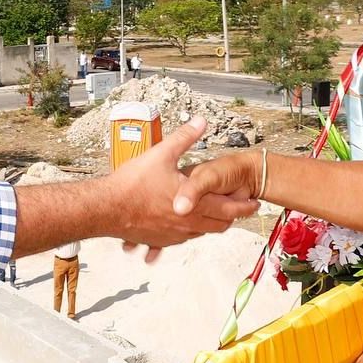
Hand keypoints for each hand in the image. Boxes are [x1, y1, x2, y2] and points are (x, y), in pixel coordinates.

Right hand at [109, 116, 257, 248]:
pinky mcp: (159, 241)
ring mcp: (174, 235)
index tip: (255, 203)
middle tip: (240, 209)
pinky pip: (180, 240)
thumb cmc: (133, 183)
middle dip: (232, 217)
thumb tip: (201, 121)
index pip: (230, 209)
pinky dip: (188, 232)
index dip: (245, 206)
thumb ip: (184, 137)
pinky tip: (183, 225)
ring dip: (211, 224)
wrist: (106, 209)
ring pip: (201, 233)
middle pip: (220, 225)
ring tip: (214, 214)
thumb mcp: (162, 154)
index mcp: (195, 204)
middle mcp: (188, 223)